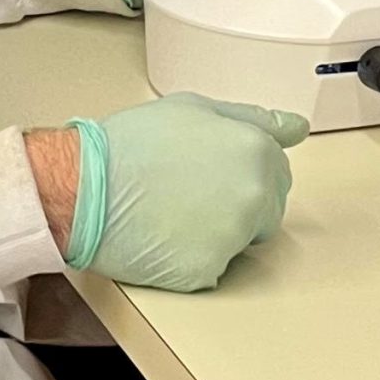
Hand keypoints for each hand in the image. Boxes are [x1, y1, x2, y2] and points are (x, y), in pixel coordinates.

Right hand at [36, 94, 307, 292]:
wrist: (83, 187)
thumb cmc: (131, 143)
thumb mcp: (194, 108)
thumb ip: (252, 118)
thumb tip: (296, 128)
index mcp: (256, 151)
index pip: (278, 172)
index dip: (242, 169)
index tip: (211, 170)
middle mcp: (255, 195)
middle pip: (267, 210)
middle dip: (239, 202)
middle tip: (188, 191)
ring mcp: (234, 237)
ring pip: (242, 241)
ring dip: (218, 231)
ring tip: (172, 211)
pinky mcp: (208, 271)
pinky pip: (214, 268)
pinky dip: (193, 257)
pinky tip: (164, 235)